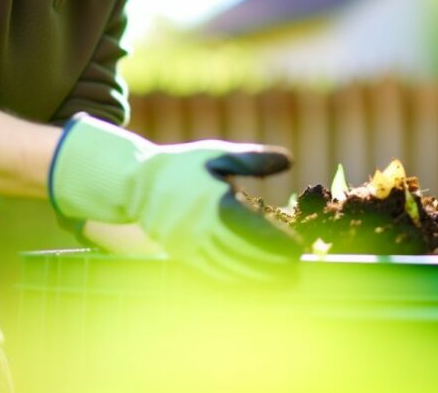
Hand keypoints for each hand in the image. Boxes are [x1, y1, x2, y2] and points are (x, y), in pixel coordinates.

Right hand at [48, 113, 299, 280]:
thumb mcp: (218, 155)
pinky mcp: (180, 255)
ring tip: (282, 280)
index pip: (253, 227)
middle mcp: (201, 226)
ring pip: (228, 266)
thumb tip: (289, 161)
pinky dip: (234, 280)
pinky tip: (253, 283)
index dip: (277, 240)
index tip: (299, 248)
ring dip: (256, 276)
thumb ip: (254, 159)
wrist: (138, 184)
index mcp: (214, 200)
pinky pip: (210, 272)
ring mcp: (188, 243)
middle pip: (243, 251)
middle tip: (296, 268)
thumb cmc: (186, 166)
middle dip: (272, 262)